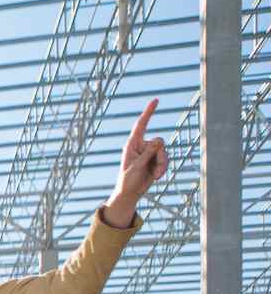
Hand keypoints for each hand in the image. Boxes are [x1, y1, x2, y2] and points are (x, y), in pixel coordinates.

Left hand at [107, 98, 167, 224]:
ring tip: (154, 175)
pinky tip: (156, 176)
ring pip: (164, 152)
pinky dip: (163, 168)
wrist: (130, 192)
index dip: (148, 112)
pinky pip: (166, 159)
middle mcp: (141, 146)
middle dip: (159, 157)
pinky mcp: (155, 160)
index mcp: (132, 144)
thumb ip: (148, 153)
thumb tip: (159, 140)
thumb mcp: (137, 166)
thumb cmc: (128, 180)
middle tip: (152, 169)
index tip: (156, 100)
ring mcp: (149, 153)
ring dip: (162, 165)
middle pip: (159, 143)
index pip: (141, 125)